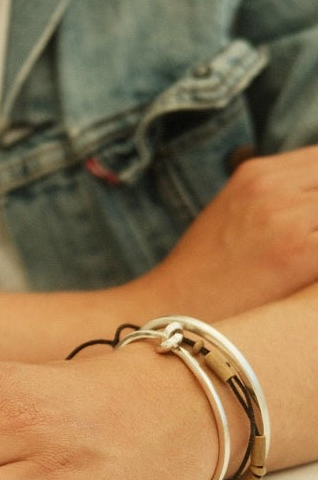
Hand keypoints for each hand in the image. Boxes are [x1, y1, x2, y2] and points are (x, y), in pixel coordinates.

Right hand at [142, 144, 317, 318]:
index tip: (313, 216)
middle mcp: (271, 185)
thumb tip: (312, 203)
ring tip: (308, 254)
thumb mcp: (235, 212)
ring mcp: (286, 216)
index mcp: (256, 173)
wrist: (175, 306)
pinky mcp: (300, 252)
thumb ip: (278, 195)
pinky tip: (311, 271)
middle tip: (311, 236)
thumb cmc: (207, 270)